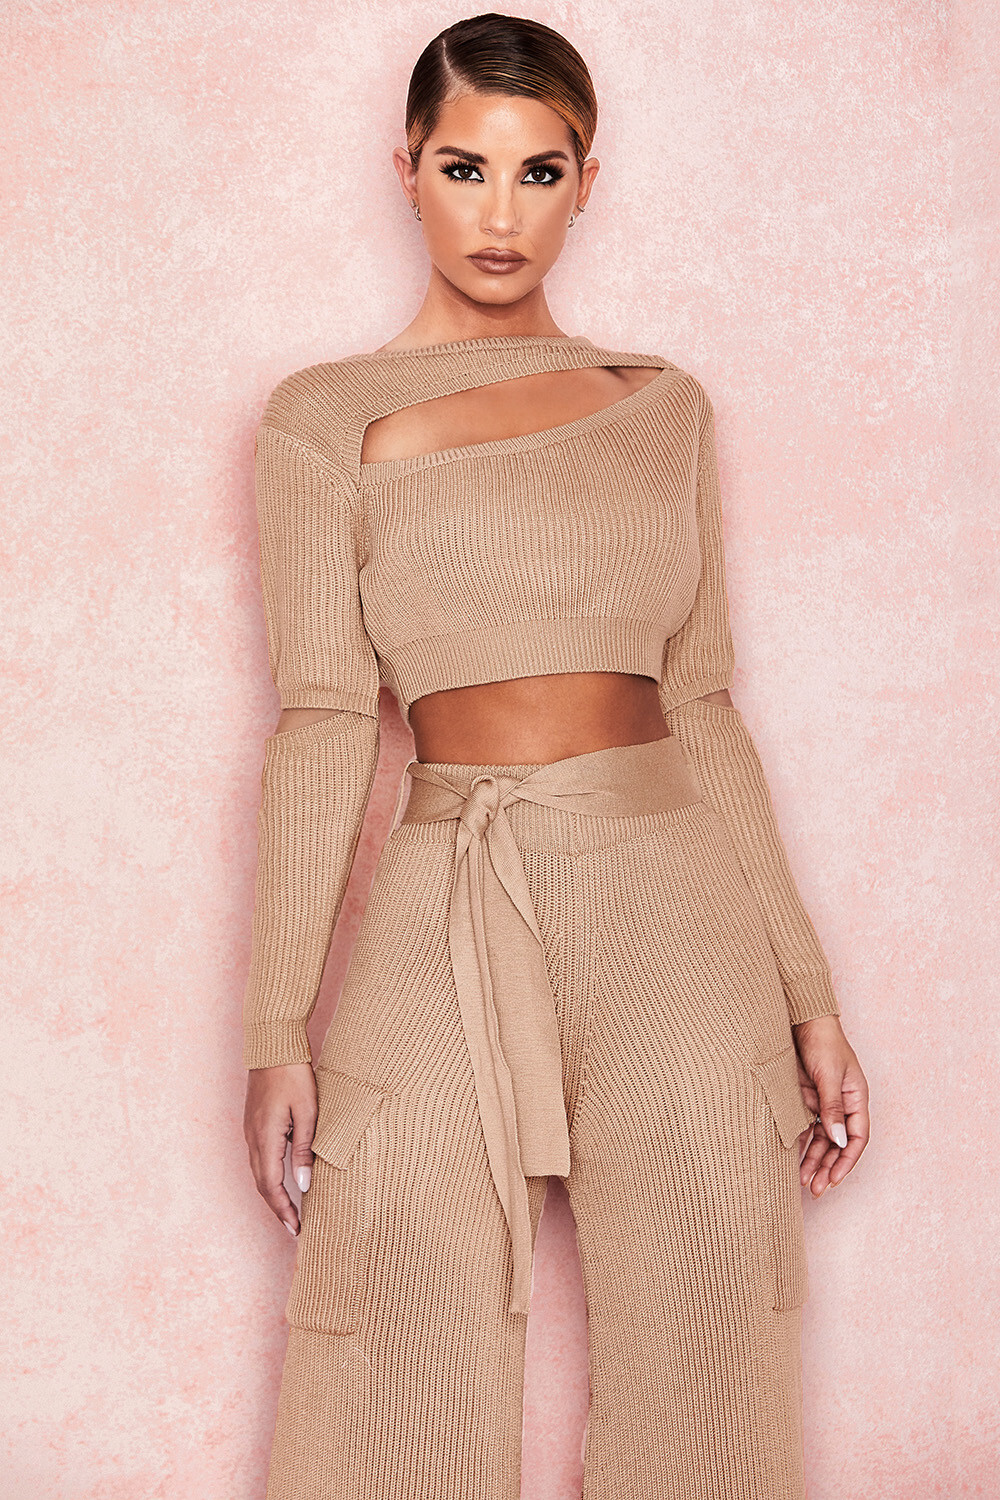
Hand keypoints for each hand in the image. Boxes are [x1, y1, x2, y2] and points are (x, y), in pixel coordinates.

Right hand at [244, 1063, 317, 1235]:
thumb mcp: (307, 1112)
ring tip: (290, 1210)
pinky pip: (259, 1158)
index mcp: (265, 1137)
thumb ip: (304, 1150)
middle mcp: (252, 1138)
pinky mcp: (253, 1124)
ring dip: (272, 1194)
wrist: (273, 1046)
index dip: (283, 1210)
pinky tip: (282, 1181)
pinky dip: (269, 1177)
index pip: (271, 1185)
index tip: (296, 1228)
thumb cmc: (294, 1075)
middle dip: (277, 1208)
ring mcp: (250, 1131)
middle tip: (294, 1227)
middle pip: (261, 1184)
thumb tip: (304, 1185)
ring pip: (258, 1173)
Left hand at [791, 1015, 869, 1197]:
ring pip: (820, 1140)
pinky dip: (801, 1145)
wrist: (801, 1020)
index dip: (846, 1161)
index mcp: (856, 1099)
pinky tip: (792, 1161)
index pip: (856, 1138)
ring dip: (813, 1161)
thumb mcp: (829, 1075)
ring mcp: (823, 1103)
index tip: (833, 1180)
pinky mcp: (805, 1100)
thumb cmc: (822, 1042)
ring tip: (802, 1182)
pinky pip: (805, 1128)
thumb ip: (832, 1107)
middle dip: (828, 1168)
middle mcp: (841, 1105)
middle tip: (815, 1189)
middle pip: (838, 1144)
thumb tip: (838, 1140)